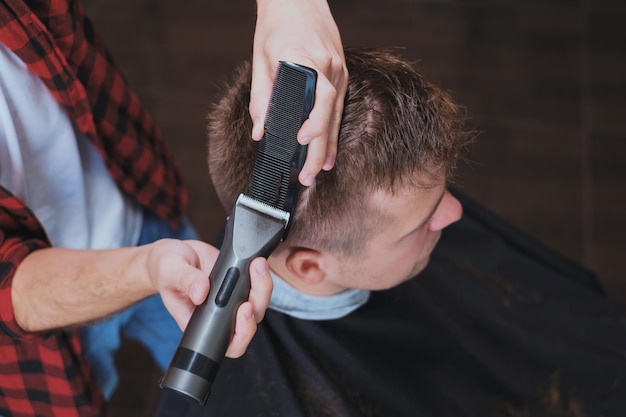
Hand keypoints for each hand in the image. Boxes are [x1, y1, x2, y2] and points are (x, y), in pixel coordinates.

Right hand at [146, 239, 272, 357]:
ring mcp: (231, 300)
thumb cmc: (165, 269)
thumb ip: (184, 280)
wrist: (173, 255)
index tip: (243, 309)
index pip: (228, 344)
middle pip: (250, 323)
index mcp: (200, 323)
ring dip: (263, 286)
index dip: (242, 333)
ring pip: (258, 304)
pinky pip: (257, 286)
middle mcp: (219, 315)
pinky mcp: (239, 284)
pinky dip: (261, 275)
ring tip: (257, 265)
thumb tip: (201, 292)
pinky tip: (256, 261)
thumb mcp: (169, 271)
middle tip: (255, 280)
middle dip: (257, 303)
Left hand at [251, 0, 347, 185]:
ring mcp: (338, 70)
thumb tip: (260, 131)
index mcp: (307, 59)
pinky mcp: (340, 74)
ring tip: (318, 171)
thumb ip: (263, 96)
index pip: (317, 96)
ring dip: (328, 145)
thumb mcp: (261, 57)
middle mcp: (329, 66)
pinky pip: (338, 108)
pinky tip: (328, 151)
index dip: (313, 121)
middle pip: (328, 114)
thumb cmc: (277, 25)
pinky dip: (332, 130)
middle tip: (306, 176)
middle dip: (318, 148)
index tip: (303, 141)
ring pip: (336, 115)